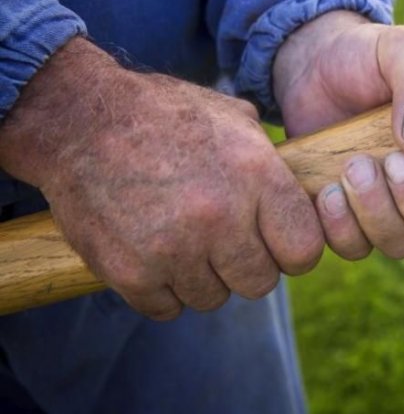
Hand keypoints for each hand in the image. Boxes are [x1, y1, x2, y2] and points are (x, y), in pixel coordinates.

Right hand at [0, 38, 323, 318]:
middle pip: (261, 283)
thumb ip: (272, 162)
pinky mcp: (131, 272)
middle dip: (247, 266)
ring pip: (214, 298)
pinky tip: (154, 252)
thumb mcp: (233, 118)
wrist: (79, 120)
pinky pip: (168, 307)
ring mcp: (174, 249)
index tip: (277, 242)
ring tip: (183, 239)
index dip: (293, 250)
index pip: (305, 250)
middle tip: (225, 242)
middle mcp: (220, 216)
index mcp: (255, 175)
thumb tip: (304, 193)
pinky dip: (162, 288)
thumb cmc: (164, 115)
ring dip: (202, 277)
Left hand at [273, 11, 403, 259]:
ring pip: (402, 244)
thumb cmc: (371, 57)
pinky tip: (327, 190)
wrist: (312, 65)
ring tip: (352, 166)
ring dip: (377, 213)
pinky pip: (354, 248)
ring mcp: (393, 209)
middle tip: (391, 160)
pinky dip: (340, 226)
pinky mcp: (350, 219)